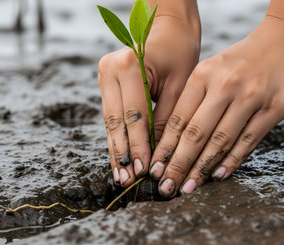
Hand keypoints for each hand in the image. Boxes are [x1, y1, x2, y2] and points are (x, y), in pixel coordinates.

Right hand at [98, 15, 199, 187]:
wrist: (169, 31)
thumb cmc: (180, 53)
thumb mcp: (180, 86)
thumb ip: (166, 120)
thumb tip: (158, 157)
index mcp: (128, 65)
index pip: (133, 115)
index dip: (138, 145)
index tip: (144, 170)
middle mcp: (109, 70)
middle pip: (116, 121)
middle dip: (124, 152)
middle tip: (128, 180)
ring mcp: (104, 77)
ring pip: (110, 122)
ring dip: (117, 150)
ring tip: (122, 176)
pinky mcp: (106, 85)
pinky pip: (111, 116)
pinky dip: (117, 138)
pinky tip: (120, 159)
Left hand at [150, 16, 283, 197]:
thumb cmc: (244, 58)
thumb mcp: (214, 68)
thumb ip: (196, 98)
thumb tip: (176, 138)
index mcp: (203, 75)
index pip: (178, 118)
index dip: (164, 147)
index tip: (154, 168)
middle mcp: (224, 86)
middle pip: (195, 133)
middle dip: (177, 164)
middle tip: (166, 187)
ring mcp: (250, 97)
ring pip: (220, 141)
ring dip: (202, 169)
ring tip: (188, 188)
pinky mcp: (273, 108)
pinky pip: (248, 140)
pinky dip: (232, 160)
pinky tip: (218, 175)